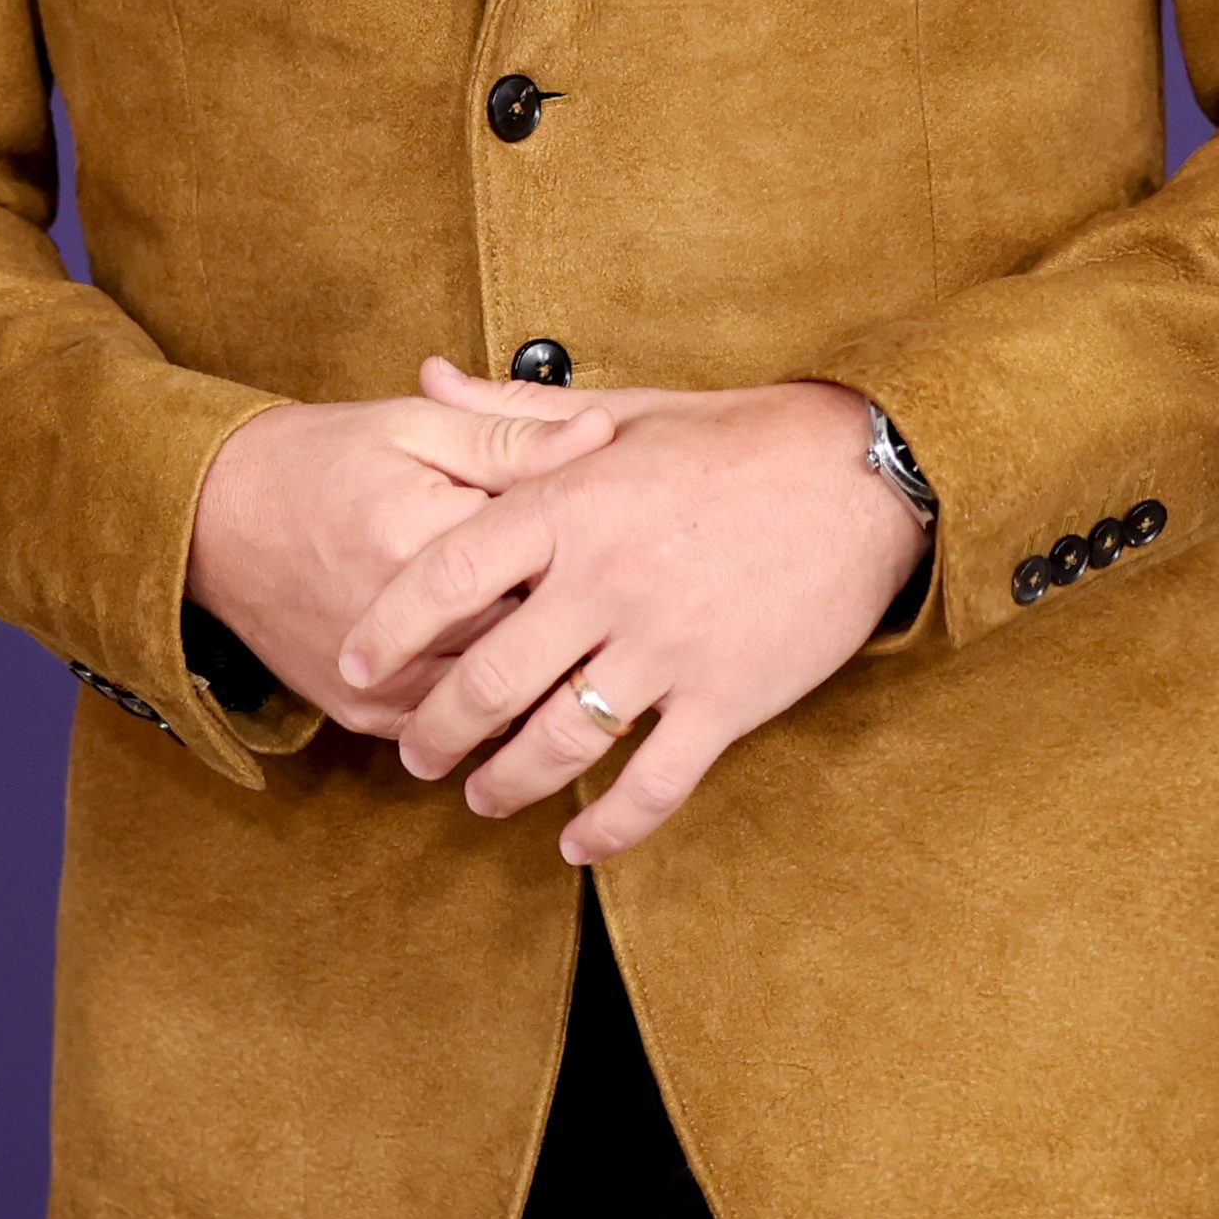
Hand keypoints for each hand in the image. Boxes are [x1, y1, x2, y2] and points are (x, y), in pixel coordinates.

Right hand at [188, 382, 614, 734]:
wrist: (213, 520)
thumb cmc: (321, 459)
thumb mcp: (416, 426)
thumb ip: (512, 436)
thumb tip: (602, 436)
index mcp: (418, 539)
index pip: (545, 556)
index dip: (588, 538)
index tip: (615, 522)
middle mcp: (397, 627)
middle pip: (531, 635)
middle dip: (572, 610)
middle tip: (608, 586)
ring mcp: (378, 682)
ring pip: (501, 696)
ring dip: (538, 667)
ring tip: (571, 630)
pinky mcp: (363, 715)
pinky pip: (455, 726)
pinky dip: (490, 702)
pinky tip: (516, 667)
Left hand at [337, 360, 929, 860]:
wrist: (864, 475)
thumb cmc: (735, 437)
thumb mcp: (621, 410)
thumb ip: (513, 412)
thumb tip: (427, 377)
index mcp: (572, 502)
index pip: (445, 575)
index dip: (387, 629)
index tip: (354, 666)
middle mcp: (606, 580)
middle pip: (487, 680)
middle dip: (436, 731)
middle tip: (415, 754)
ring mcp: (666, 646)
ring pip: (555, 743)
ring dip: (503, 782)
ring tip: (481, 794)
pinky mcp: (725, 698)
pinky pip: (649, 785)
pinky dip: (605, 827)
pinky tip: (577, 841)